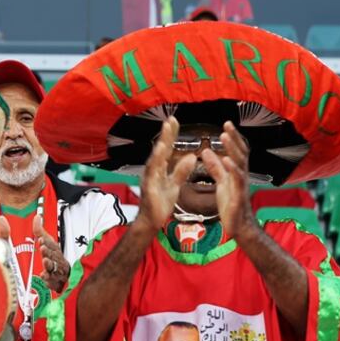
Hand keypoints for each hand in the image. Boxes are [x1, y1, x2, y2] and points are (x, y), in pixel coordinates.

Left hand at [34, 214, 69, 292]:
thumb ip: (39, 230)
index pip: (52, 245)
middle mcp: (57, 261)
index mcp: (55, 251)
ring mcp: (57, 272)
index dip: (47, 242)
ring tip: (45, 261)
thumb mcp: (47, 243)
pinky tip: (43, 276)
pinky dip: (49, 280)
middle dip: (48, 252)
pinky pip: (53, 283)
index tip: (40, 239)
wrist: (65, 277)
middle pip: (53, 256)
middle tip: (42, 249)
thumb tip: (37, 217)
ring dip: (49, 265)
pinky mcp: (56, 284)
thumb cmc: (54, 257)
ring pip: (54, 268)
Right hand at [136, 117, 195, 231]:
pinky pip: (154, 171)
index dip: (170, 135)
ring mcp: (149, 178)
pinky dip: (157, 160)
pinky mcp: (149, 186)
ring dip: (161, 144)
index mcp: (159, 169)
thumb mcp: (174, 185)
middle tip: (171, 119)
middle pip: (160, 149)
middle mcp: (152, 170)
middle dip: (165, 134)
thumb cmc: (159, 204)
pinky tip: (162, 151)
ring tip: (166, 131)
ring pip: (155, 158)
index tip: (175, 121)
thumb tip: (190, 157)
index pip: (166, 149)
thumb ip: (181, 172)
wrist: (150, 221)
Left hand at [201, 121, 257, 240]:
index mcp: (236, 172)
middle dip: (234, 138)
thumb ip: (215, 167)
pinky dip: (232, 169)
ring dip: (232, 149)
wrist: (238, 226)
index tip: (226, 124)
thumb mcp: (221, 182)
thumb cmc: (230, 204)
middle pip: (240, 152)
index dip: (233, 138)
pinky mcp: (238, 195)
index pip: (236, 151)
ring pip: (240, 163)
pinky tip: (226, 160)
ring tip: (225, 136)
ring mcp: (241, 184)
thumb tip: (206, 151)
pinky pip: (237, 180)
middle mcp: (241, 175)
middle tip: (227, 124)